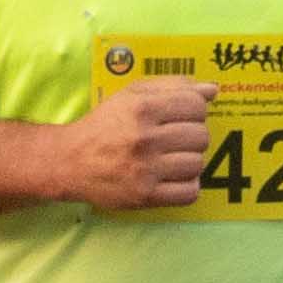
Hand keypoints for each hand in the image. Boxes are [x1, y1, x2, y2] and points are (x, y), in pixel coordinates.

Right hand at [57, 76, 222, 209]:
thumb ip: (172, 86)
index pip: (197, 106)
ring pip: (197, 164)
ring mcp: (145, 169)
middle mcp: (145, 138)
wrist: (70, 161)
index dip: (195, 111)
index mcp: (142, 108)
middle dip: (192, 136)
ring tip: (172, 159)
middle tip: (175, 140)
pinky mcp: (145, 196)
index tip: (182, 117)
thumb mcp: (132, 95)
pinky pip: (190, 192)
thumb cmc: (105, 125)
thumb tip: (212, 90)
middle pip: (201, 136)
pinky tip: (173, 178)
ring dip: (189, 161)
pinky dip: (187, 186)